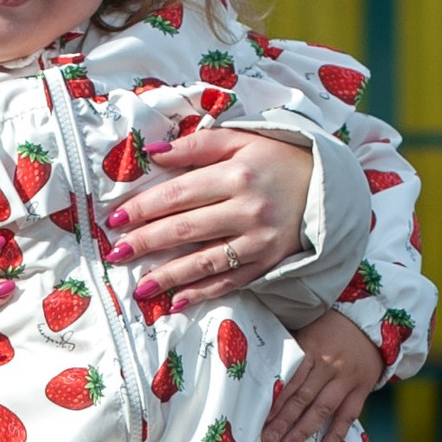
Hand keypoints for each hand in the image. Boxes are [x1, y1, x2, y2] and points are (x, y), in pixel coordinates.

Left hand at [101, 125, 314, 313]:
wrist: (326, 186)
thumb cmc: (275, 159)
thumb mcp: (241, 140)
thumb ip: (197, 145)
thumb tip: (153, 153)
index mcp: (237, 174)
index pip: (179, 194)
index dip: (144, 207)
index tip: (115, 219)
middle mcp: (248, 210)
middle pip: (186, 229)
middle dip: (147, 242)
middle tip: (117, 253)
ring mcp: (259, 241)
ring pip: (206, 262)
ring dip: (169, 276)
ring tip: (139, 287)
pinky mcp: (268, 263)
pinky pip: (230, 282)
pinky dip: (203, 293)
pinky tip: (177, 301)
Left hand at [261, 306, 376, 441]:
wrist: (370, 326)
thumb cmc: (331, 329)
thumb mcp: (308, 331)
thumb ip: (291, 352)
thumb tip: (260, 371)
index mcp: (312, 349)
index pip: (291, 379)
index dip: (276, 401)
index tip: (261, 419)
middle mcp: (329, 366)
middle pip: (303, 397)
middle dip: (284, 421)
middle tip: (268, 440)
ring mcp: (346, 380)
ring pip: (323, 409)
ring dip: (304, 431)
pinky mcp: (361, 391)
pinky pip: (347, 416)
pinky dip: (336, 436)